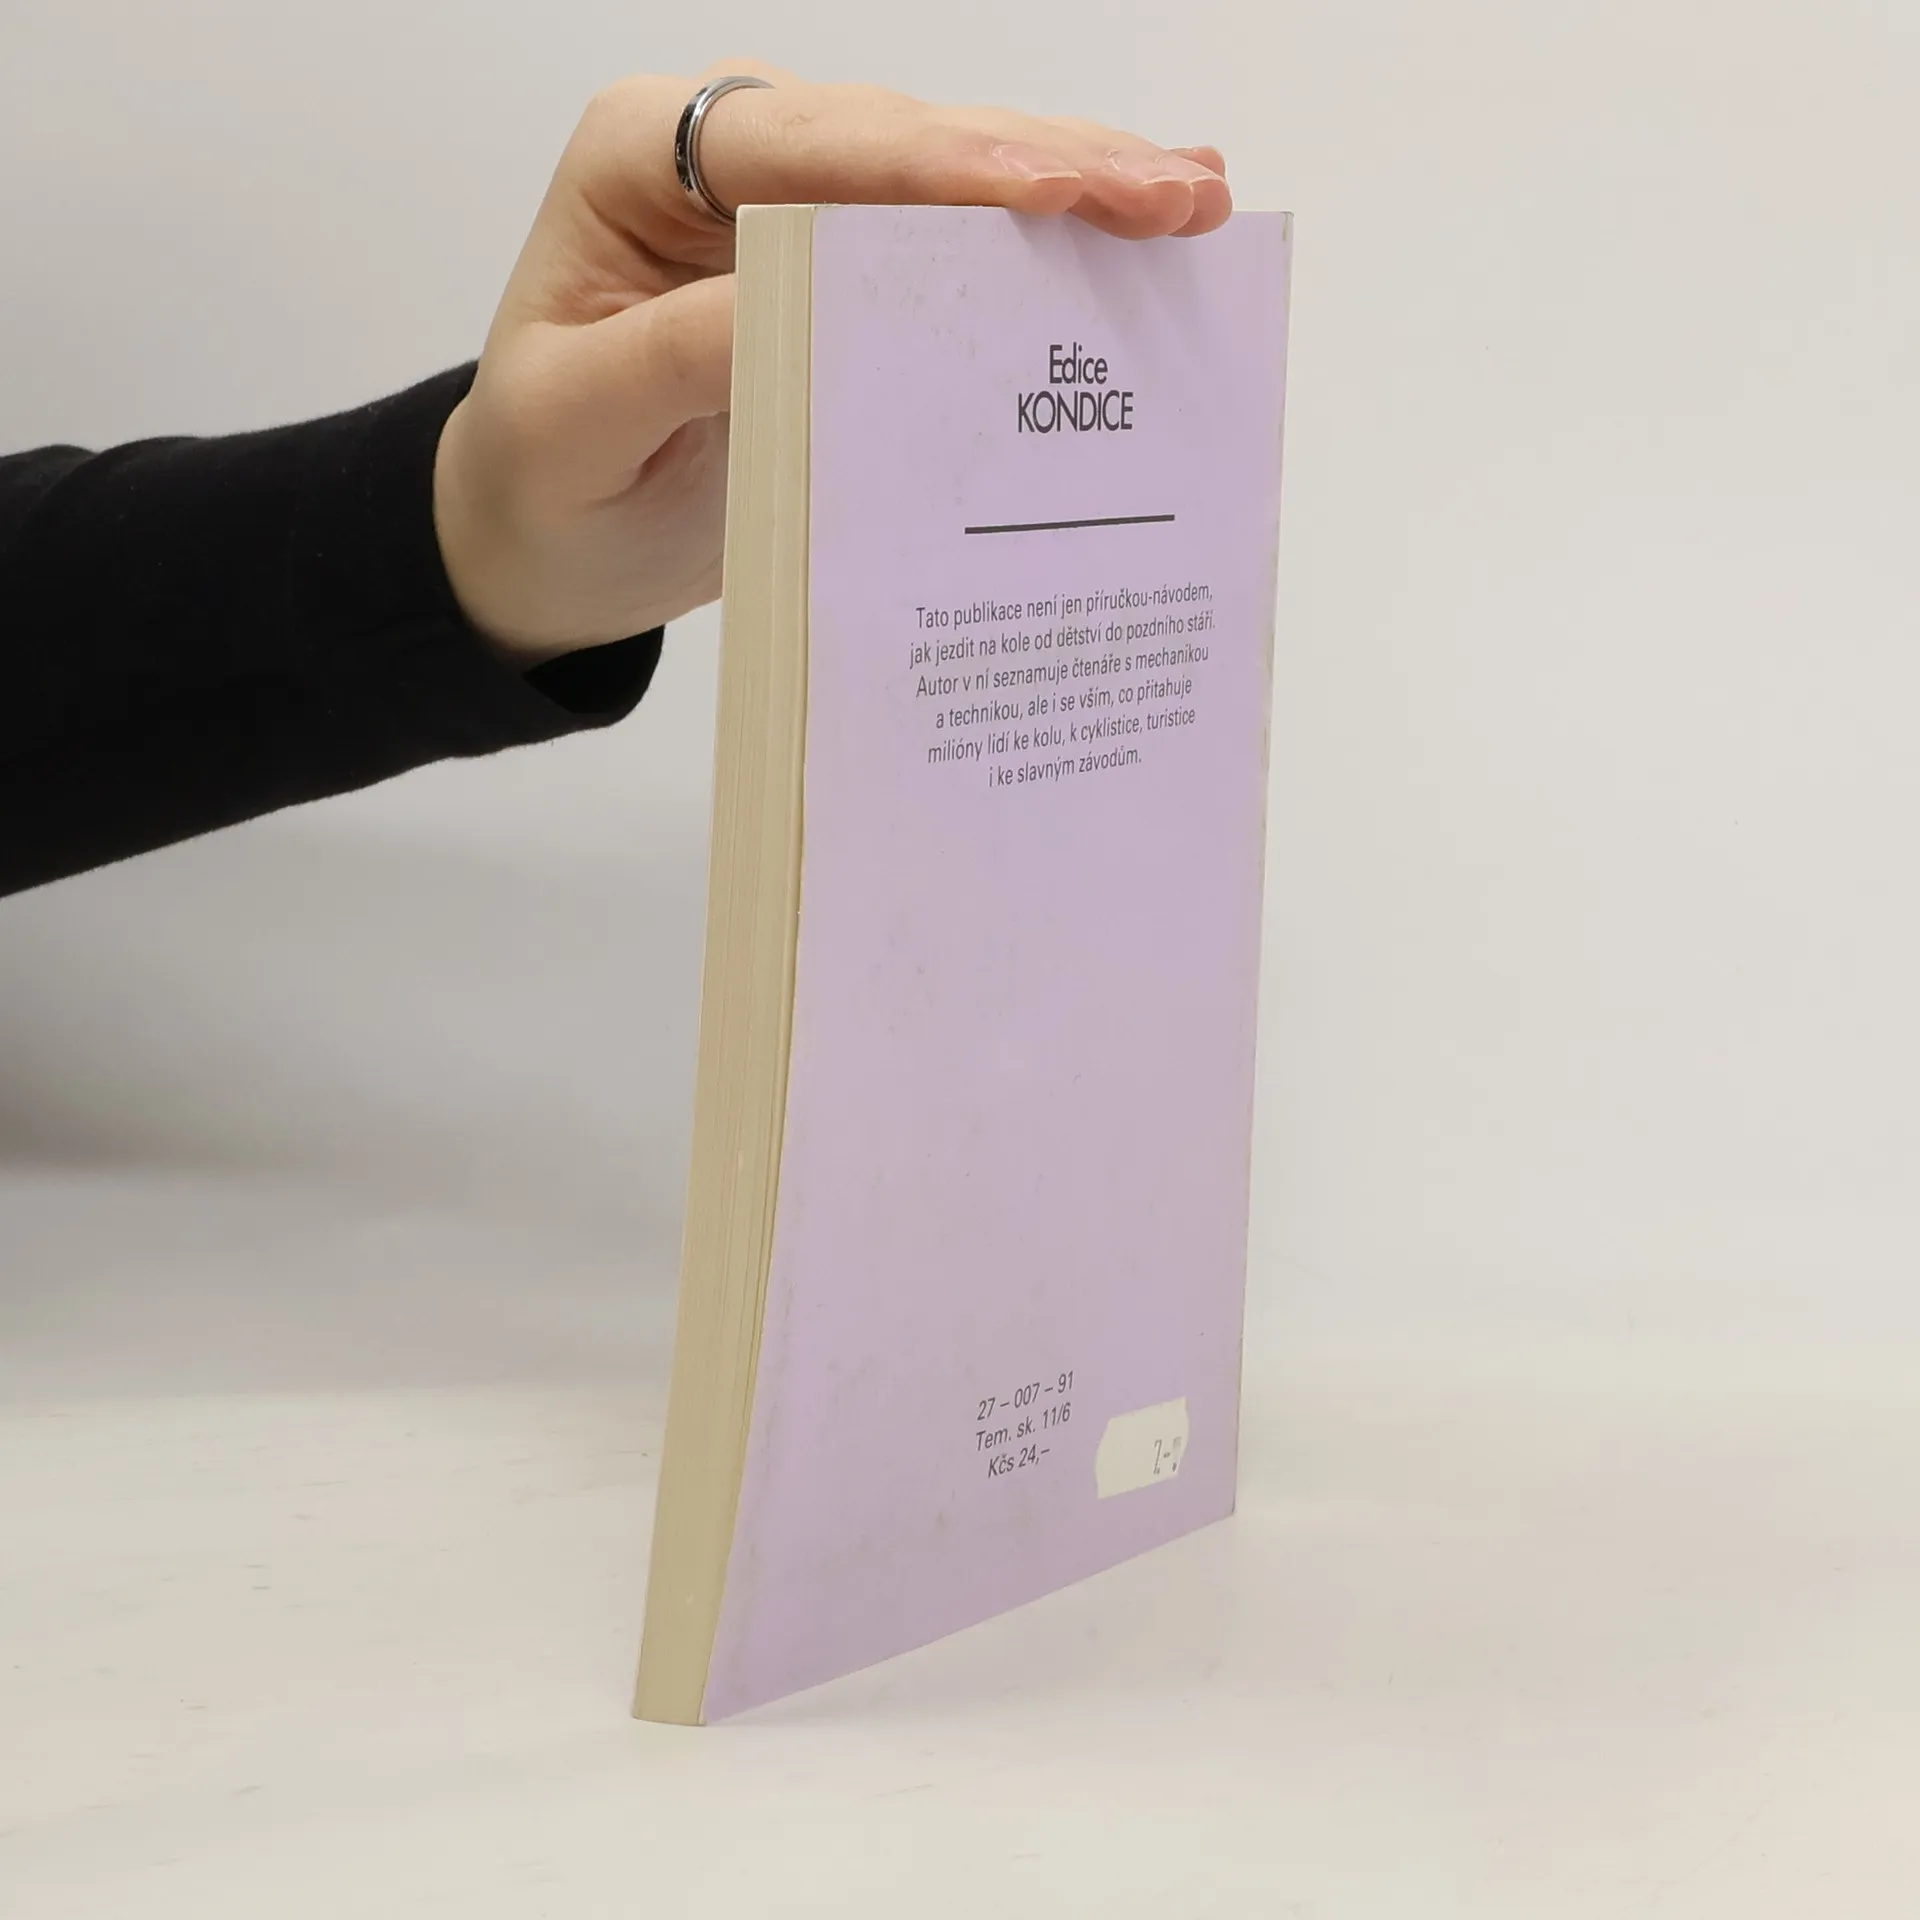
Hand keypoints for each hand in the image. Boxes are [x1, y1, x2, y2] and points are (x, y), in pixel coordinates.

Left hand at [433, 61, 1231, 663]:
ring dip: (1075, 190)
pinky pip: (952, 246)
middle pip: (907, 145)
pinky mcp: (843, 274)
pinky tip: (1134, 233)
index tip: (1065, 190)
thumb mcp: (578, 425)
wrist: (541, 537)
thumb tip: (801, 305)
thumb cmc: (542, 480)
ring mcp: (796, 208)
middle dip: (1050, 166)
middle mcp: (729, 158)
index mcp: (644, 161)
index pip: (817, 150)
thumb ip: (678, 355)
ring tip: (1193, 202)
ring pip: (952, 178)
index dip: (949, 168)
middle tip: (1178, 196)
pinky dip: (1045, 247)